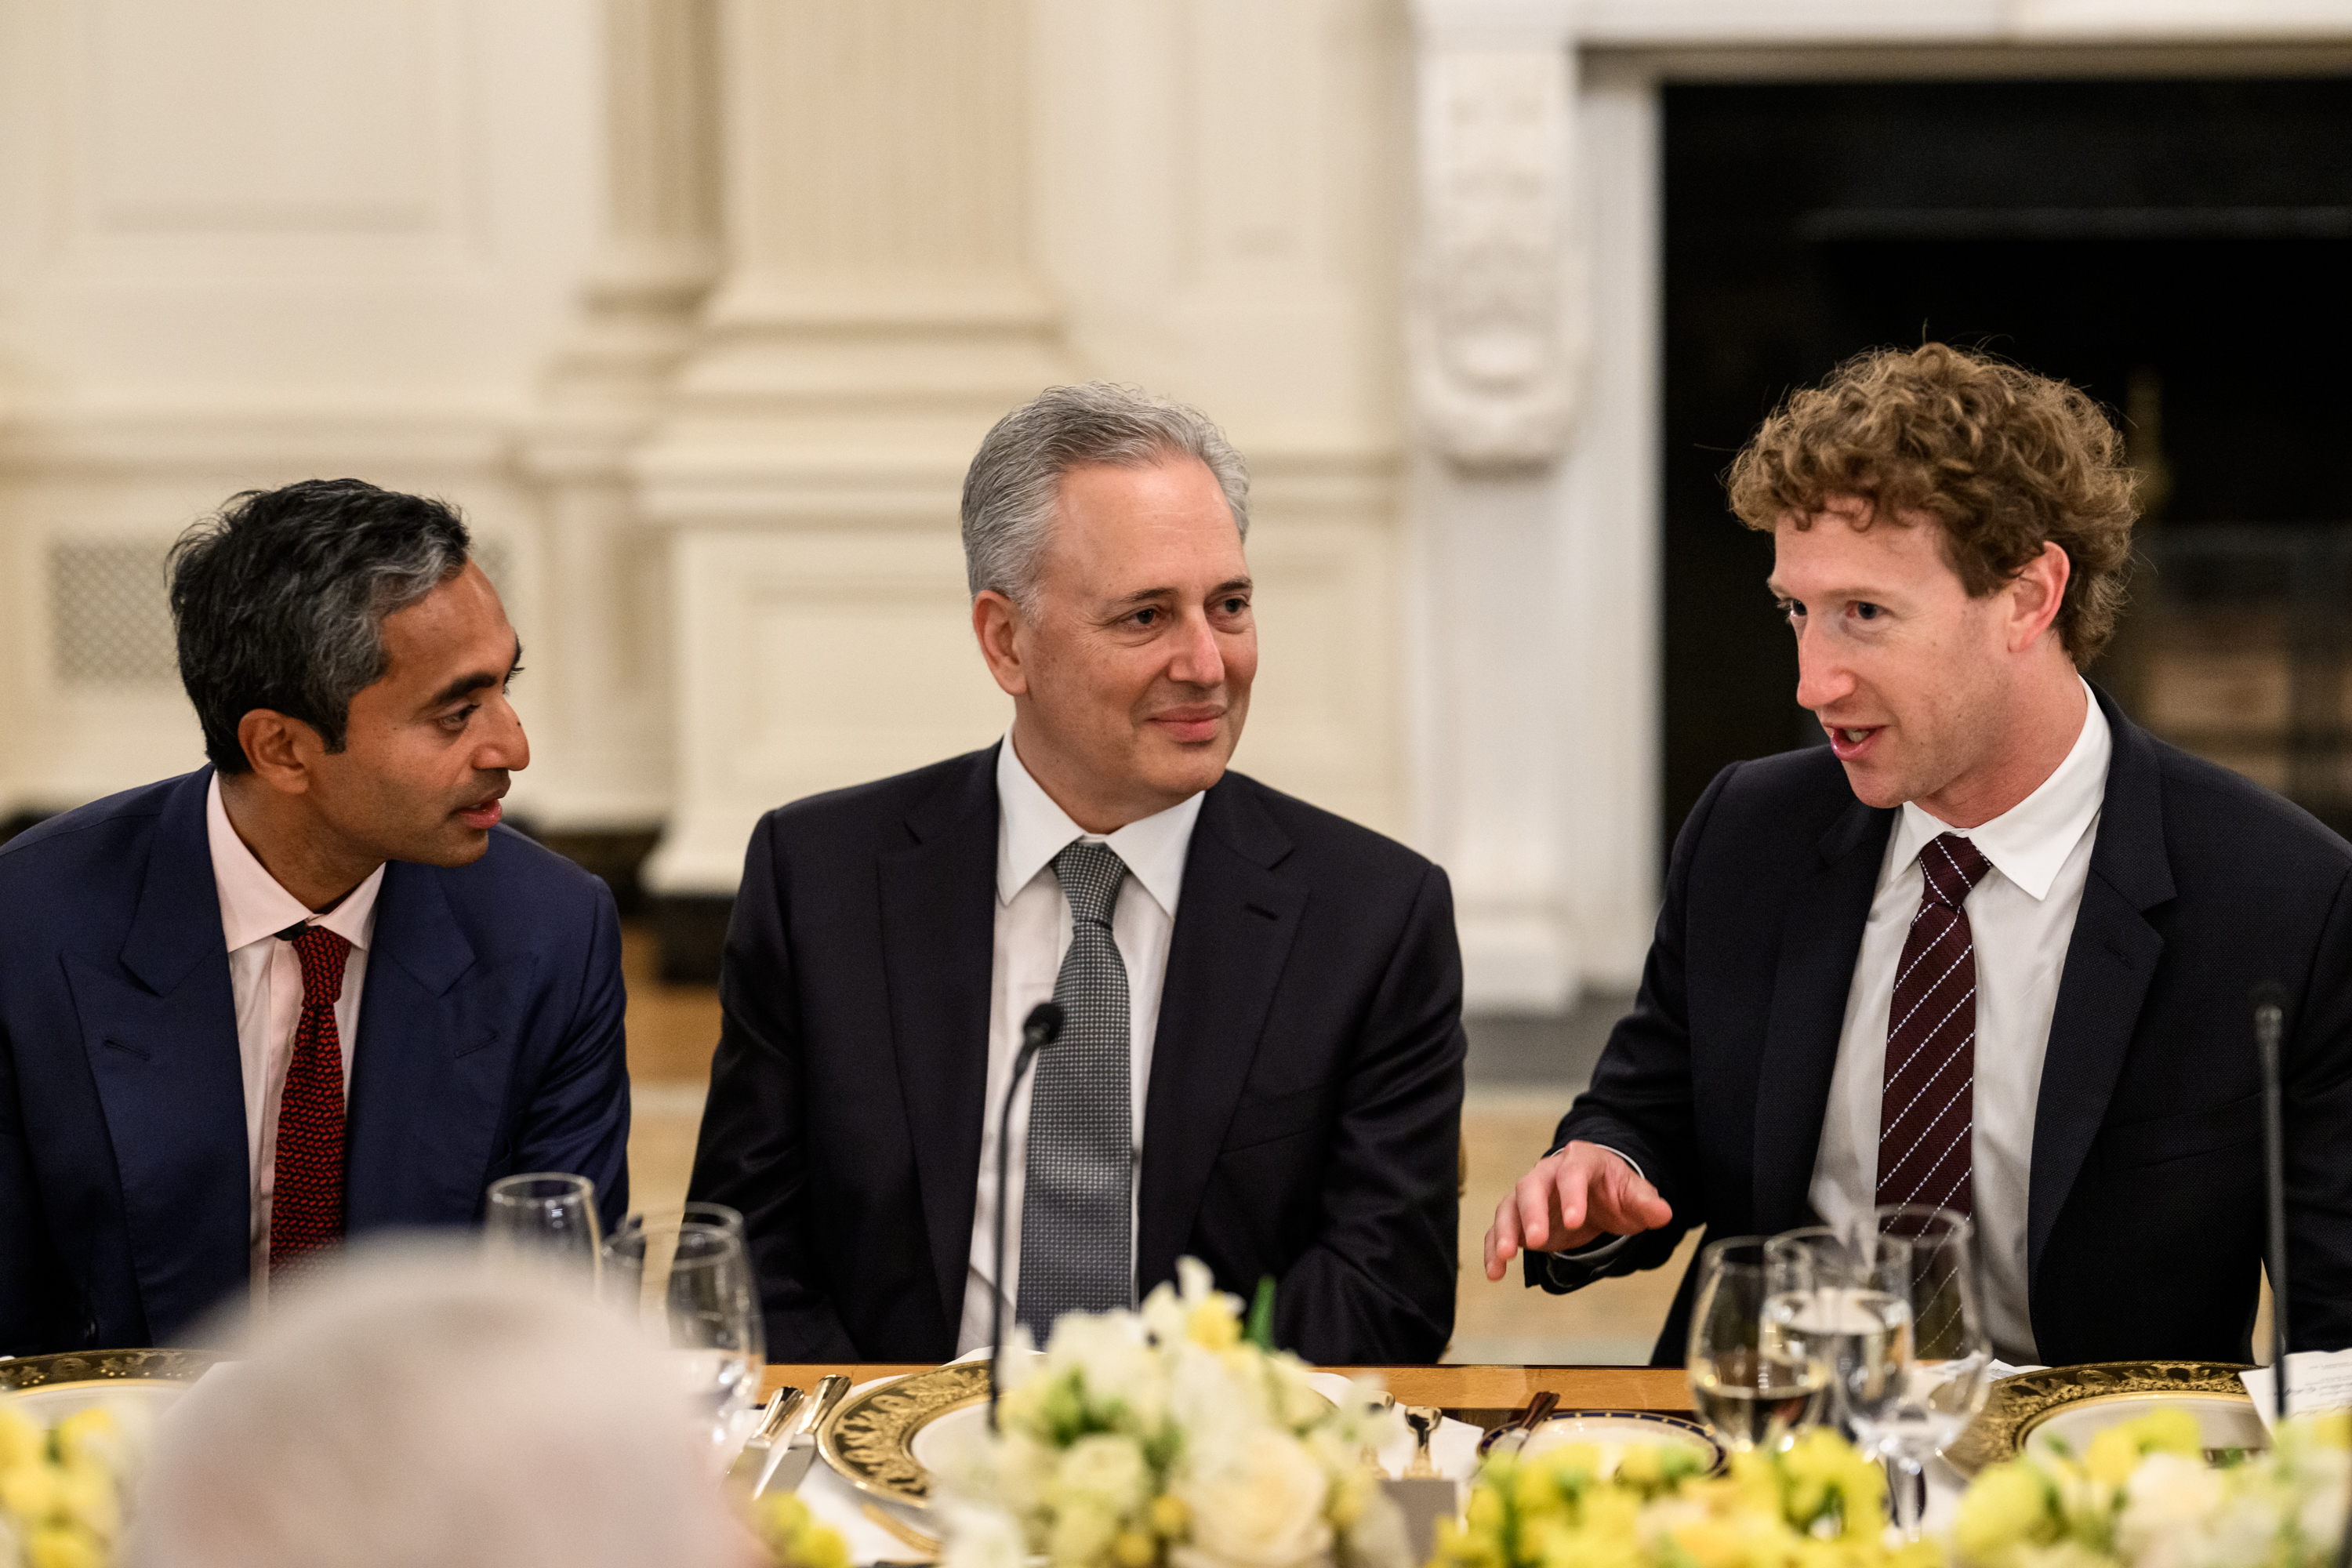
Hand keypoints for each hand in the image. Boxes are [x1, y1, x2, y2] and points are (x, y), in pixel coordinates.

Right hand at [1482, 1141, 1673, 1280]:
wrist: (1594, 1192)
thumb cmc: (1614, 1191)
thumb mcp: (1634, 1194)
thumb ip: (1646, 1203)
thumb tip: (1663, 1213)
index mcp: (1580, 1161)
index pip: (1573, 1172)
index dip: (1572, 1195)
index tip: (1575, 1221)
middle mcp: (1547, 1173)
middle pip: (1531, 1185)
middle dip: (1532, 1213)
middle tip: (1537, 1241)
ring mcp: (1529, 1195)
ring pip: (1509, 1206)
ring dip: (1505, 1231)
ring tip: (1505, 1257)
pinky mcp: (1518, 1218)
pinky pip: (1499, 1229)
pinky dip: (1493, 1248)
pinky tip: (1494, 1272)